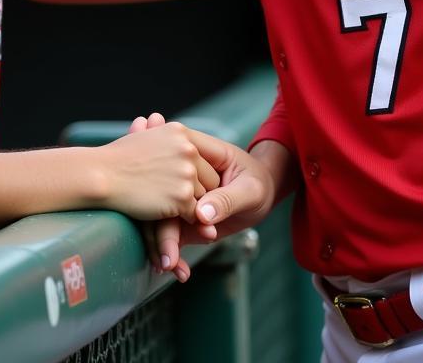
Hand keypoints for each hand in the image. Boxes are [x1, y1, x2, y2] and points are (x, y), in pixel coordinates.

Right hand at [94, 121, 219, 223]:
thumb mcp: (146, 137)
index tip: (192, 184)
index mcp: (181, 132)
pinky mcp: (183, 197)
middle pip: (210, 178)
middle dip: (200, 191)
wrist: (102, 175)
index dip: (198, 173)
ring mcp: (187, 173)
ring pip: (204, 198)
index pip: (204, 156)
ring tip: (179, 212)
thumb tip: (159, 122)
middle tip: (188, 203)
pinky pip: (195, 215)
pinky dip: (187, 221)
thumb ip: (164, 138)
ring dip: (193, 207)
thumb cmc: (117, 158)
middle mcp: (189, 150)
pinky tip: (174, 220)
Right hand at [131, 113, 279, 281]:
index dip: (160, 186)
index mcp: (196, 151)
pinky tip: (181, 271)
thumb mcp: (249, 189)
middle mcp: (182, 171)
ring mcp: (180, 195)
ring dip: (163, 246)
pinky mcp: (182, 216)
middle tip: (167, 260)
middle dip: (160, 230)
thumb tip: (201, 214)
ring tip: (173, 268)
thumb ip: (226, 199)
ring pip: (160, 219)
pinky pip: (170, 234)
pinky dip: (172, 254)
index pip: (172, 163)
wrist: (262, 193)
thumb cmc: (258, 181)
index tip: (162, 219)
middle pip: (161, 195)